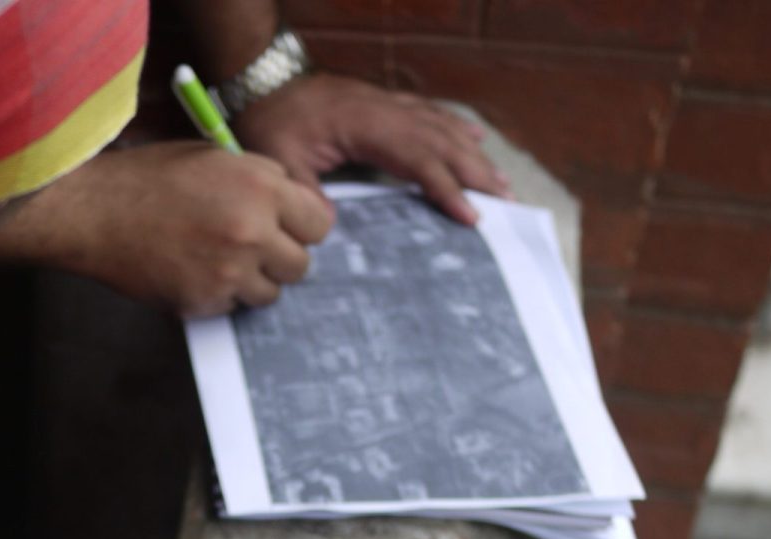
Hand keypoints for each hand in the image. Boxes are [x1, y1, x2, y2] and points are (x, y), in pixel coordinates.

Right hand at [0, 142, 334, 315]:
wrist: (93, 211)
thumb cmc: (149, 178)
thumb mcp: (214, 157)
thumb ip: (262, 180)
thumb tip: (300, 207)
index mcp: (260, 186)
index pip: (319, 224)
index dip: (302, 226)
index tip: (286, 227)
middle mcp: (252, 231)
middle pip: (299, 265)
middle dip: (279, 257)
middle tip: (250, 246)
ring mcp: (229, 272)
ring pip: (270, 293)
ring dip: (252, 280)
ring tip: (218, 258)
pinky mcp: (204, 302)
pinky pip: (232, 306)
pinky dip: (219, 293)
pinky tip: (192, 269)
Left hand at [233, 73, 509, 225]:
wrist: (264, 81)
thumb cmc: (270, 122)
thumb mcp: (278, 161)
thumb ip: (305, 192)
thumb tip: (329, 225)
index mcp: (365, 127)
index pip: (417, 159)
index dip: (446, 188)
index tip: (470, 215)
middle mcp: (386, 112)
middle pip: (442, 143)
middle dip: (476, 174)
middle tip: (506, 202)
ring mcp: (388, 105)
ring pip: (441, 128)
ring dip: (473, 155)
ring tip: (501, 180)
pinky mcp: (385, 103)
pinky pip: (430, 113)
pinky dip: (455, 127)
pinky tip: (474, 139)